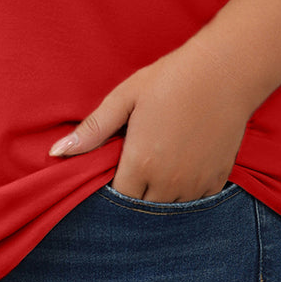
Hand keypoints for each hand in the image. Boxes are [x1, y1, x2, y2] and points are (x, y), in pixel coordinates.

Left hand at [48, 45, 251, 202]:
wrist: (225, 71)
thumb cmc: (169, 79)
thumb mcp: (124, 99)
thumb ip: (92, 131)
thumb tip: (55, 153)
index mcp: (141, 163)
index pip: (117, 199)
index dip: (112, 188)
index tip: (113, 171)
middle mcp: (169, 182)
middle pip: (142, 208)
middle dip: (135, 193)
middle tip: (135, 165)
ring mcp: (195, 184)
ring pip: (169, 209)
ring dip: (160, 195)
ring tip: (158, 164)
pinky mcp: (217, 180)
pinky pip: (195, 201)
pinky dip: (185, 192)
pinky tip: (181, 165)